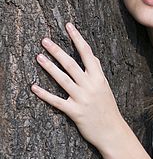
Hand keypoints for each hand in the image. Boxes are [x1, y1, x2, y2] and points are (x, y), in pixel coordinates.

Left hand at [31, 22, 124, 150]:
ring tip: (38, 57)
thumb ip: (97, 71)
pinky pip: (57, 101)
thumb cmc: (108, 108)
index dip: (77, 39)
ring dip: (49, 67)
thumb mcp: (106, 87)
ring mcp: (82, 99)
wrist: (112, 131)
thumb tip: (92, 57)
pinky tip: (34, 87)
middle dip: (57, 51)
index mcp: (99, 78)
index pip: (87, 53)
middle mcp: (90, 86)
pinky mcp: (75, 112)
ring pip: (63, 79)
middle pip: (71, 64)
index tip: (68, 26)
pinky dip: (45, 94)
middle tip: (44, 40)